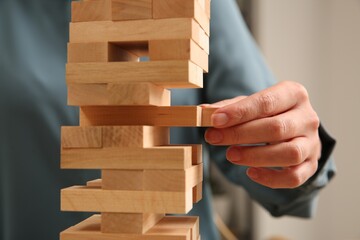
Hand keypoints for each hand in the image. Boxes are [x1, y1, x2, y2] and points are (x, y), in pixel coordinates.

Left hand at [204, 81, 320, 188]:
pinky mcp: (311, 164)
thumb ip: (228, 108)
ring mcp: (312, 143)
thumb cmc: (269, 113)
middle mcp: (307, 117)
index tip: (215, 120)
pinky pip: (294, 177)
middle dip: (241, 135)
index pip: (266, 102)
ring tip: (231, 155)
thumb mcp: (250, 104)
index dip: (239, 112)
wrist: (294, 128)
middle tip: (214, 138)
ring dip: (256, 156)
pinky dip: (271, 178)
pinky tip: (250, 173)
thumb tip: (203, 112)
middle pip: (276, 128)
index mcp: (293, 94)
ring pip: (289, 153)